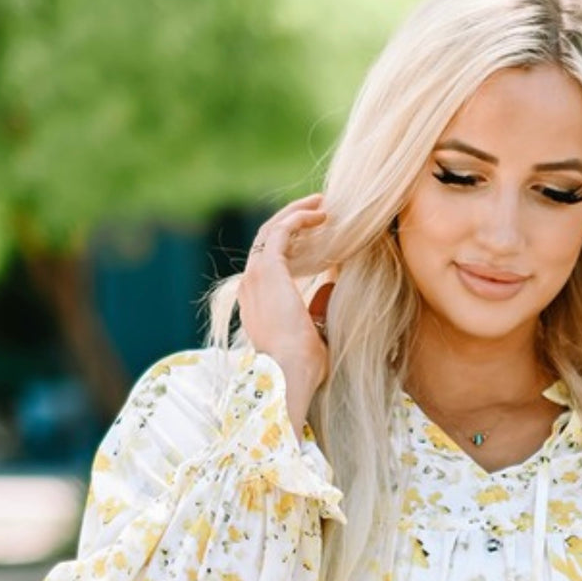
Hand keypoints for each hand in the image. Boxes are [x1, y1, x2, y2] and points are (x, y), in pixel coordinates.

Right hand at [238, 192, 335, 388]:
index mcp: (257, 303)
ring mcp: (256, 277)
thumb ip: (317, 309)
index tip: (315, 234)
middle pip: (268, 239)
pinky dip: (300, 218)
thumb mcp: (313, 334)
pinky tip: (322, 216)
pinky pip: (282, 231)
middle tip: (320, 208)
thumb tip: (330, 286)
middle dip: (293, 219)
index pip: (269, 262)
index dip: (291, 243)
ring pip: (273, 229)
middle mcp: (251, 286)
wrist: (288, 376)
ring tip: (322, 204)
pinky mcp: (268, 270)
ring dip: (297, 212)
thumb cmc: (302, 369)